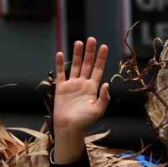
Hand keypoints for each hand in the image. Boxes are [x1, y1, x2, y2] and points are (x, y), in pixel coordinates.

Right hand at [53, 37, 109, 162]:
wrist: (69, 127)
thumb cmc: (85, 121)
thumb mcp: (98, 110)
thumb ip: (104, 97)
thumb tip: (106, 83)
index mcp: (93, 88)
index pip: (98, 70)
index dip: (101, 58)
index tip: (104, 47)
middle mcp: (83, 84)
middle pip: (88, 64)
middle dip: (90, 52)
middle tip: (92, 39)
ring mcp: (72, 84)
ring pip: (75, 66)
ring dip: (77, 54)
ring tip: (79, 42)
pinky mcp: (61, 87)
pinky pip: (61, 73)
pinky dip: (60, 64)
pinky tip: (61, 54)